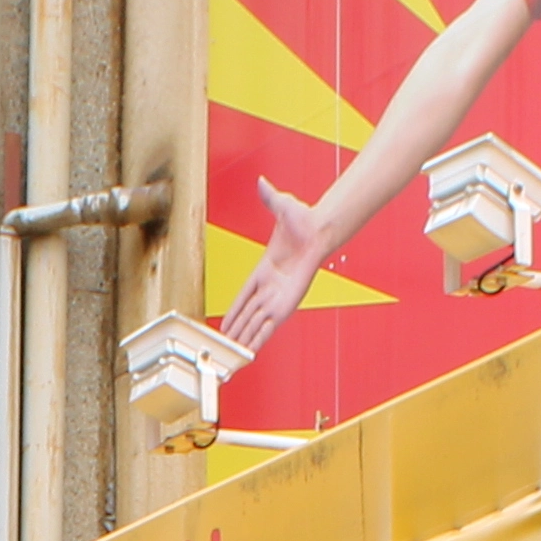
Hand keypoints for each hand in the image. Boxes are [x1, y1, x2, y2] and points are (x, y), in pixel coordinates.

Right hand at [216, 179, 342, 358]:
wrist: (319, 228)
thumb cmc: (303, 220)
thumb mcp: (281, 208)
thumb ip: (270, 198)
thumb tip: (262, 182)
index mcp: (263, 269)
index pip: (242, 295)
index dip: (232, 311)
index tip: (222, 326)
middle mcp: (269, 287)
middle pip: (246, 315)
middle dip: (234, 333)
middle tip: (221, 349)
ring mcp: (277, 297)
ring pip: (254, 324)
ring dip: (243, 341)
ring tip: (232, 358)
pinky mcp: (286, 303)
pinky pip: (268, 326)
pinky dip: (258, 340)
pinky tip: (250, 352)